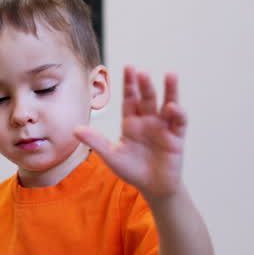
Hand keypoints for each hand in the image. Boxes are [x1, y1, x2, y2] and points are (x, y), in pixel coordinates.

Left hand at [74, 66, 187, 200]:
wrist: (153, 187)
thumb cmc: (132, 170)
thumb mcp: (111, 156)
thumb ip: (96, 141)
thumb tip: (75, 129)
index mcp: (131, 122)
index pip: (130, 99)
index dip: (129, 84)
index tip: (128, 67)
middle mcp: (148, 120)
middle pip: (147, 98)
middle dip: (144, 85)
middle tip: (141, 72)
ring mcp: (163, 127)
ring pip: (167, 103)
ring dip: (169, 90)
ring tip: (170, 75)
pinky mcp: (176, 137)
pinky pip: (179, 122)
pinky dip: (178, 113)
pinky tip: (173, 107)